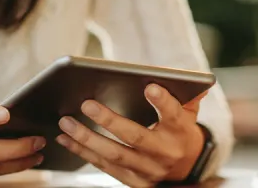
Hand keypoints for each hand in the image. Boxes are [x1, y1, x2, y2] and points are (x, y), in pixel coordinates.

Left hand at [55, 85, 208, 187]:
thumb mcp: (189, 112)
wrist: (188, 169)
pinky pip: (105, 167)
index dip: (163, 102)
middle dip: (109, 121)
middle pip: (135, 137)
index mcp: (180, 131)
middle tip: (86, 104)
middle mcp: (164, 153)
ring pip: (114, 154)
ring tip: (66, 122)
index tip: (150, 87)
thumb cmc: (180, 130)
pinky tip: (66, 139)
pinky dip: (83, 153)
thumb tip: (191, 79)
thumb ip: (187, 94)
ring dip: (87, 139)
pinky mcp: (134, 181)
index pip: (174, 115)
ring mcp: (148, 170)